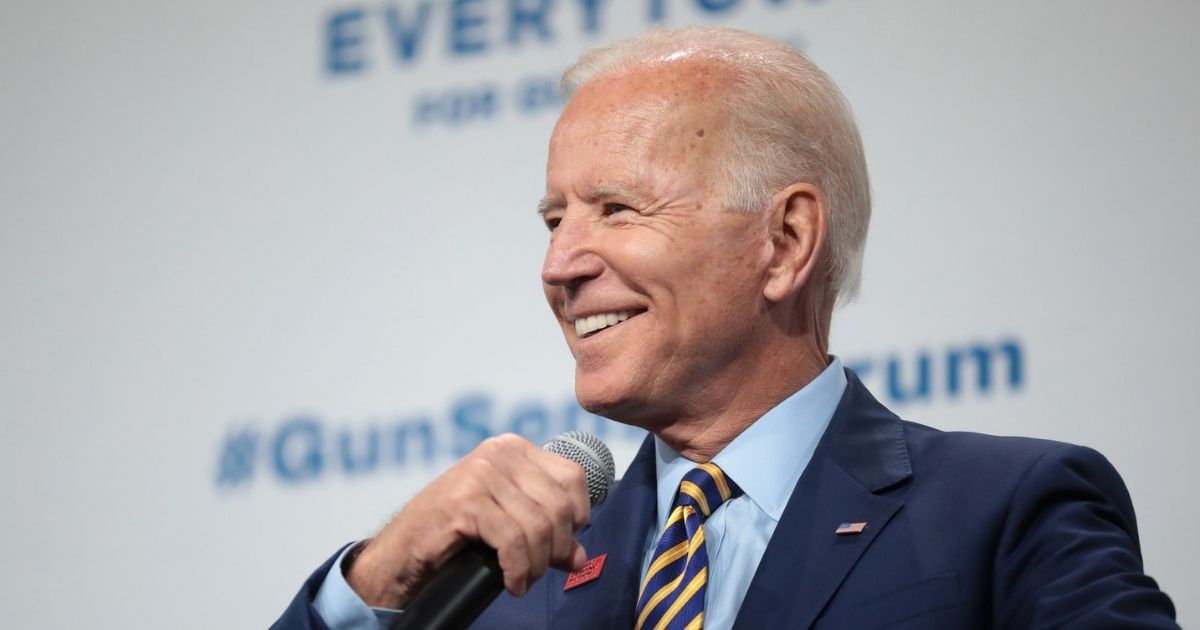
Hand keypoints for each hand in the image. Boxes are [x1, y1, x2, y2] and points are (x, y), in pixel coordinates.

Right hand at [345, 433, 591, 607]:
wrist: (401, 551)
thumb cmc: (455, 537)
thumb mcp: (508, 526)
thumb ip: (546, 534)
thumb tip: (581, 557)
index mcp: (512, 448)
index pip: (572, 476)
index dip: (578, 515)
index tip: (564, 543)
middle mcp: (497, 453)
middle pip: (559, 504)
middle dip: (557, 547)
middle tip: (541, 570)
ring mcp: (480, 474)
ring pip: (538, 525)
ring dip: (537, 563)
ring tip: (524, 579)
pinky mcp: (465, 501)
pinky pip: (512, 541)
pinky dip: (518, 569)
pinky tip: (512, 583)